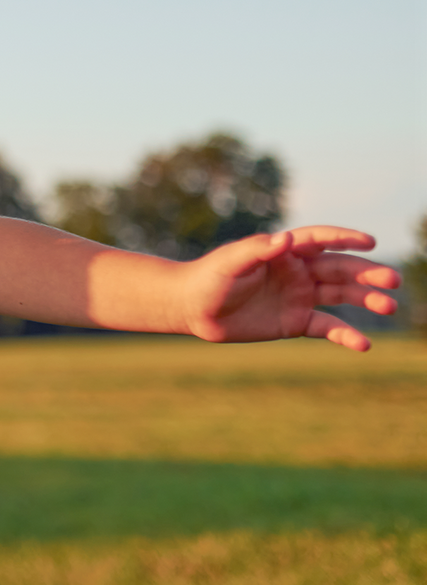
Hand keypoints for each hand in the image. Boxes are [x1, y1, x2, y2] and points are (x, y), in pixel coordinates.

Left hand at [181, 227, 399, 351]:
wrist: (193, 309)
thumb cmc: (208, 278)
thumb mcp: (230, 262)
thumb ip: (257, 250)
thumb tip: (285, 239)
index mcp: (283, 252)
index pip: (320, 240)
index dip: (344, 239)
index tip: (368, 241)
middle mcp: (297, 272)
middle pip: (340, 269)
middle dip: (367, 274)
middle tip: (392, 280)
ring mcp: (299, 297)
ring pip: (341, 296)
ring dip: (366, 300)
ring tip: (389, 306)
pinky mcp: (296, 322)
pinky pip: (327, 327)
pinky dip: (346, 335)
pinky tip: (363, 345)